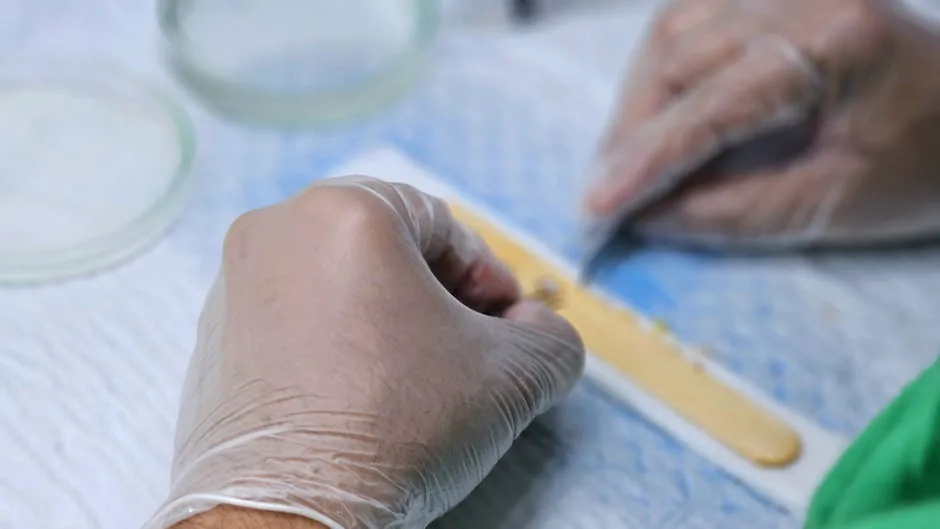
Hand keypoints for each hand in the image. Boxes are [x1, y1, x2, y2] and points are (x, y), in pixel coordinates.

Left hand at [145, 177, 584, 528]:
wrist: (287, 515)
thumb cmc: (393, 429)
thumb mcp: (514, 377)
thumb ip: (551, 337)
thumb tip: (536, 331)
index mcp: (345, 210)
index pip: (444, 224)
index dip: (487, 278)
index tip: (502, 326)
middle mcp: (277, 230)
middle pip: (385, 247)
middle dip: (435, 296)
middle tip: (463, 349)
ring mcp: (234, 283)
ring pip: (337, 280)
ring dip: (384, 318)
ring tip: (411, 379)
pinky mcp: (213, 335)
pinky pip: (293, 317)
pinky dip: (333, 341)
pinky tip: (359, 394)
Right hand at [584, 0, 939, 247]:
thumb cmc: (922, 170)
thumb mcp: (834, 206)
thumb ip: (734, 214)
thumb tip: (645, 217)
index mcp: (837, 40)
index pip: (715, 103)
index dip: (647, 160)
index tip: (596, 208)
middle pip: (679, 55)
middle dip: (630, 133)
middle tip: (603, 198)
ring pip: (671, 31)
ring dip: (635, 104)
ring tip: (621, 166)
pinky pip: (687, 21)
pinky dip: (655, 74)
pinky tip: (647, 117)